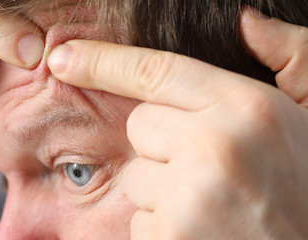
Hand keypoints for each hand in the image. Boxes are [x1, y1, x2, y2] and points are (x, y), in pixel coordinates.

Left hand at [46, 7, 307, 238]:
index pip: (155, 71)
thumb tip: (245, 20)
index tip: (62, 58)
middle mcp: (215, 148)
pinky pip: (139, 222)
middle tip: (216, 170)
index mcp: (250, 108)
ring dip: (164, 192)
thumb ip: (289, 58)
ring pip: (136, 177)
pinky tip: (208, 233)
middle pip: (139, 124)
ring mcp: (189, 199)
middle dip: (164, 144)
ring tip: (218, 207)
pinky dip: (164, 229)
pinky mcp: (170, 239)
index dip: (102, 61)